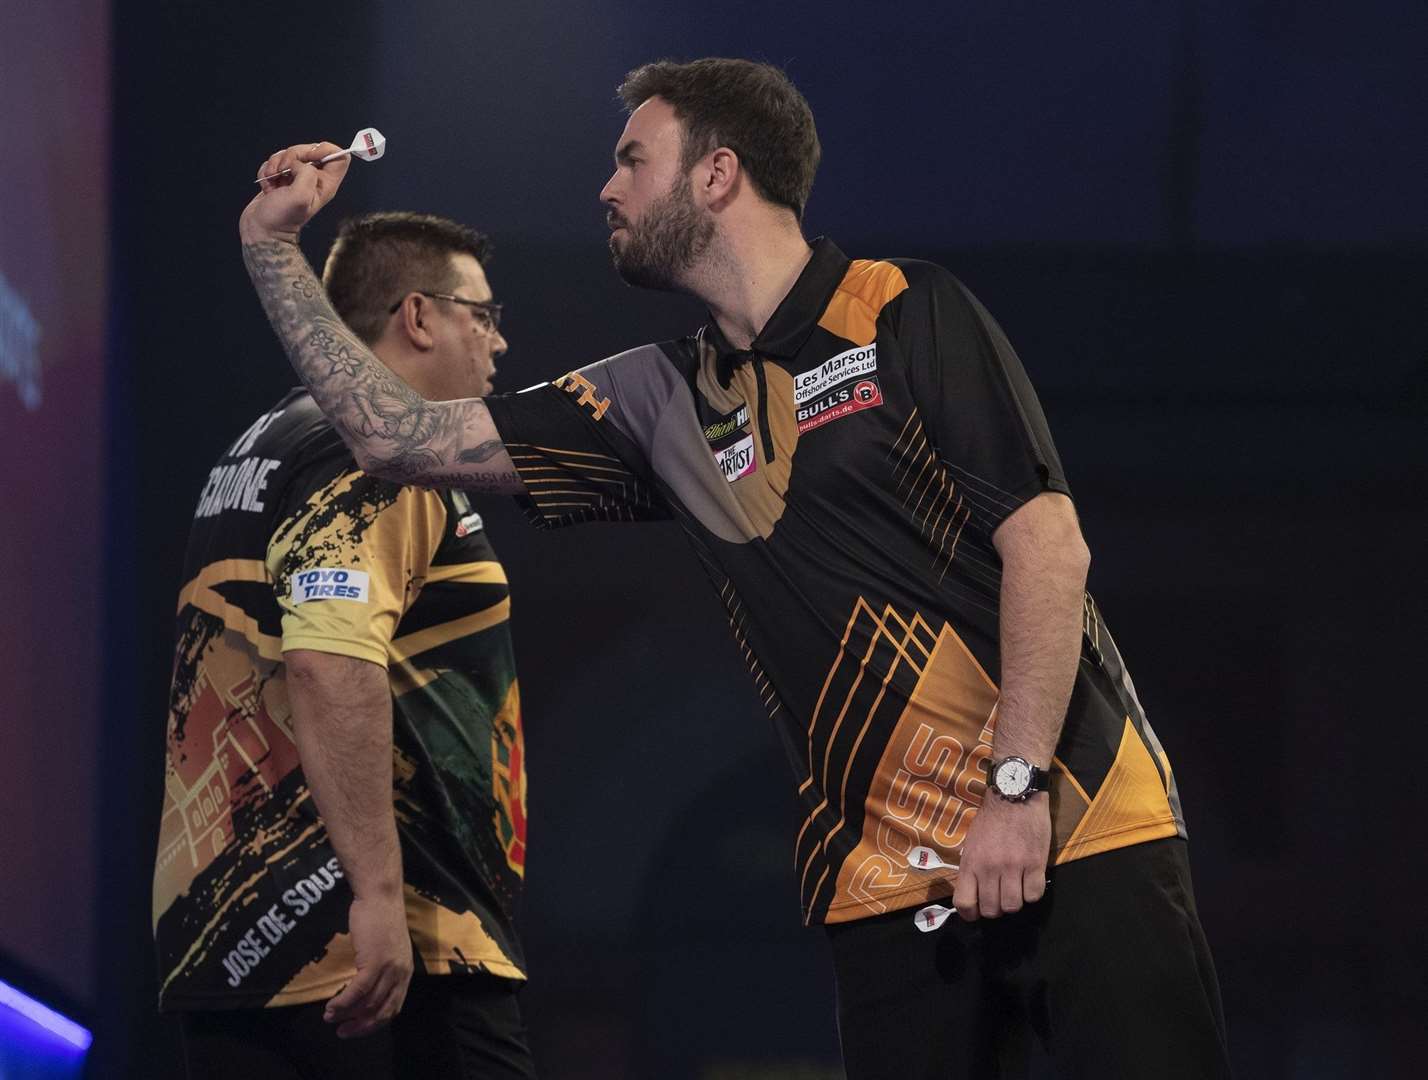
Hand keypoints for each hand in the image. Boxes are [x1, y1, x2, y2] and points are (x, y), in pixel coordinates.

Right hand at [239, 141, 350, 244]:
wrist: (262, 231)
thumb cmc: (282, 219)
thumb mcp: (300, 196)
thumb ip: (306, 174)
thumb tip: (298, 163)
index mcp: (326, 184)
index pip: (340, 157)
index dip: (324, 150)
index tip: (307, 157)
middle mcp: (314, 179)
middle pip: (311, 149)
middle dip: (292, 155)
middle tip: (283, 171)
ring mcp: (297, 178)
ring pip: (289, 154)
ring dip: (276, 163)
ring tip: (272, 180)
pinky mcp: (281, 177)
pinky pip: (275, 161)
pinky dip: (268, 169)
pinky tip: (268, 186)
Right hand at [324, 892, 413, 1037]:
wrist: (380, 896)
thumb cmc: (380, 918)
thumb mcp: (388, 948)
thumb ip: (383, 968)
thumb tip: (366, 988)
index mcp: (406, 971)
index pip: (393, 1007)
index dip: (374, 1023)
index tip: (356, 1028)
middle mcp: (401, 973)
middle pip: (383, 1011)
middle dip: (361, 1026)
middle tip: (342, 1032)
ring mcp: (389, 969)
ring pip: (368, 1004)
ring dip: (347, 1015)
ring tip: (330, 1018)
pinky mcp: (375, 962)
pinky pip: (358, 991)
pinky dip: (344, 1003)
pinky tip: (332, 1006)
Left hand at [952, 792, 1050, 920]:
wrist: (1014, 795)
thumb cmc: (990, 819)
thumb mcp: (971, 843)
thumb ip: (971, 868)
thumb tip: (973, 894)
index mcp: (970, 862)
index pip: (964, 902)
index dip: (970, 915)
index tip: (975, 913)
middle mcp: (990, 868)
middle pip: (992, 910)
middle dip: (995, 909)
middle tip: (999, 898)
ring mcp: (1014, 867)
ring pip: (1013, 906)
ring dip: (1014, 902)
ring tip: (1015, 890)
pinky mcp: (1035, 863)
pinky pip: (1034, 895)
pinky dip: (1032, 893)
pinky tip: (1030, 881)